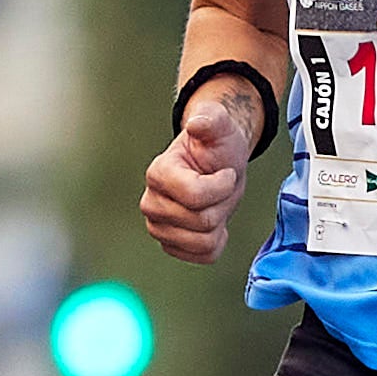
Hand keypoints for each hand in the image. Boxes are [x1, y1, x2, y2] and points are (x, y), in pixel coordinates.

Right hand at [141, 83, 256, 264]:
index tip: (225, 172)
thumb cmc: (217, 146)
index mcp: (158, 173)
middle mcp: (151, 203)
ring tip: (215, 203)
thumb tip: (197, 124)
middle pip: (201, 222)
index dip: (221, 186)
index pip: (195, 196)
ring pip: (203, 242)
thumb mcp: (220, 126)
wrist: (218, 165)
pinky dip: (217, 241)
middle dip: (221, 204)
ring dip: (220, 223)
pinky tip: (214, 222)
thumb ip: (211, 119)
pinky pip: (204, 256)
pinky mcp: (171, 245)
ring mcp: (158, 227)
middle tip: (220, 188)